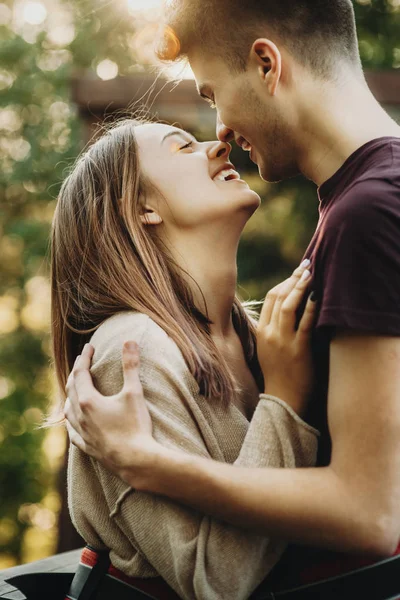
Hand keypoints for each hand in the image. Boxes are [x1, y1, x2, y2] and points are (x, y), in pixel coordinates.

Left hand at [64, 341, 158, 485]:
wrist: (136, 461)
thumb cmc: (135, 426)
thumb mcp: (134, 392)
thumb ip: (131, 366)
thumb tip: (129, 341)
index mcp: (88, 400)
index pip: (81, 373)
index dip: (84, 358)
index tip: (89, 347)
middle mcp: (80, 416)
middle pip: (71, 389)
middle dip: (76, 373)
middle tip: (82, 362)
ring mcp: (82, 433)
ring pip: (68, 410)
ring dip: (71, 395)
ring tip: (76, 389)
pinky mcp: (87, 447)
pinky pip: (72, 431)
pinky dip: (72, 421)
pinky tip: (74, 422)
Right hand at [257, 262, 316, 414]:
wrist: (284, 400)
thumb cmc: (280, 375)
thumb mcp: (268, 349)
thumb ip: (273, 330)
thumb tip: (286, 309)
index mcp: (261, 332)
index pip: (270, 299)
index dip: (284, 282)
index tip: (296, 274)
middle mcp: (269, 334)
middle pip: (277, 297)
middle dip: (292, 279)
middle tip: (306, 266)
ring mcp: (282, 342)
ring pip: (287, 306)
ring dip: (300, 288)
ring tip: (311, 275)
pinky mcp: (298, 350)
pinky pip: (304, 323)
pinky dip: (311, 307)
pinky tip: (318, 296)